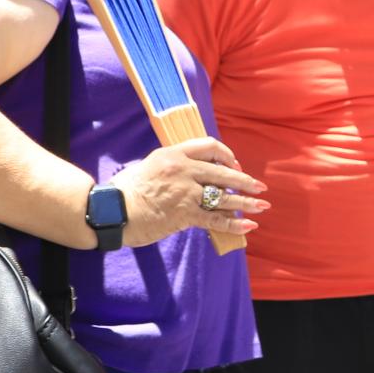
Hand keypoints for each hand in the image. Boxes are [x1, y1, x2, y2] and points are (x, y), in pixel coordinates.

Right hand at [110, 135, 267, 246]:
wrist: (111, 211)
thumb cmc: (126, 191)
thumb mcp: (150, 166)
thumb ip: (173, 167)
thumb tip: (194, 174)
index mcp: (173, 154)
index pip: (210, 146)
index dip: (227, 156)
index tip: (234, 166)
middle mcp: (183, 170)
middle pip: (224, 173)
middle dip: (245, 181)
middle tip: (259, 187)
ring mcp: (186, 192)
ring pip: (225, 197)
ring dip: (247, 203)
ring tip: (262, 206)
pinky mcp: (185, 214)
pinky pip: (216, 219)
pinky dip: (234, 224)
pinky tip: (248, 226)